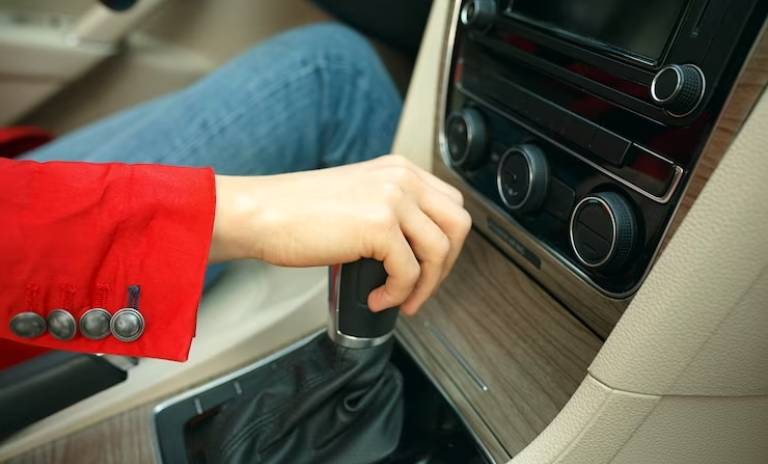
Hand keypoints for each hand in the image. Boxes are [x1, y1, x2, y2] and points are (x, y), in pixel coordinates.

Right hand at [209, 155, 471, 314]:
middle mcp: (402, 178)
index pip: (450, 204)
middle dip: (446, 265)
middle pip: (458, 224)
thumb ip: (390, 211)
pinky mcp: (380, 225)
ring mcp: (393, 199)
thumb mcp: (357, 198)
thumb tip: (414, 250)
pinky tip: (377, 298)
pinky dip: (398, 294)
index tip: (429, 268)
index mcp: (399, 170)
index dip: (447, 242)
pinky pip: (410, 271)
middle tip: (422, 288)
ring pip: (441, 250)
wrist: (261, 214)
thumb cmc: (296, 213)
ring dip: (425, 286)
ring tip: (399, 299)